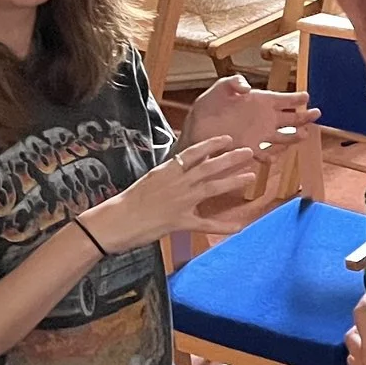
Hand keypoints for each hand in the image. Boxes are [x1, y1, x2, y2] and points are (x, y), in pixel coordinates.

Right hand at [81, 137, 267, 250]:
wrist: (115, 220)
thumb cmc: (128, 201)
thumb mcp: (150, 179)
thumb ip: (169, 172)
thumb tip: (182, 163)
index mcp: (167, 171)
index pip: (193, 152)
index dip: (212, 144)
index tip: (227, 139)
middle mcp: (177, 183)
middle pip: (208, 167)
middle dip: (230, 158)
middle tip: (249, 152)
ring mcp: (180, 202)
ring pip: (211, 188)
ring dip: (233, 181)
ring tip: (250, 175)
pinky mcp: (180, 221)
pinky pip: (205, 223)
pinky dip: (223, 226)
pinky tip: (240, 226)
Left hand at [186, 74, 317, 152]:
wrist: (196, 129)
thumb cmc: (208, 106)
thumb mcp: (220, 88)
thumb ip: (234, 83)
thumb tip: (246, 87)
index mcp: (260, 102)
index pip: (284, 100)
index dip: (296, 98)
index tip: (306, 96)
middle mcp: (264, 119)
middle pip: (290, 118)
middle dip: (304, 116)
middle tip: (316, 114)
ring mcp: (259, 135)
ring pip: (283, 136)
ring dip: (294, 136)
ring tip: (305, 135)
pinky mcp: (249, 149)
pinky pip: (264, 154)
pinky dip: (269, 157)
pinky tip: (274, 157)